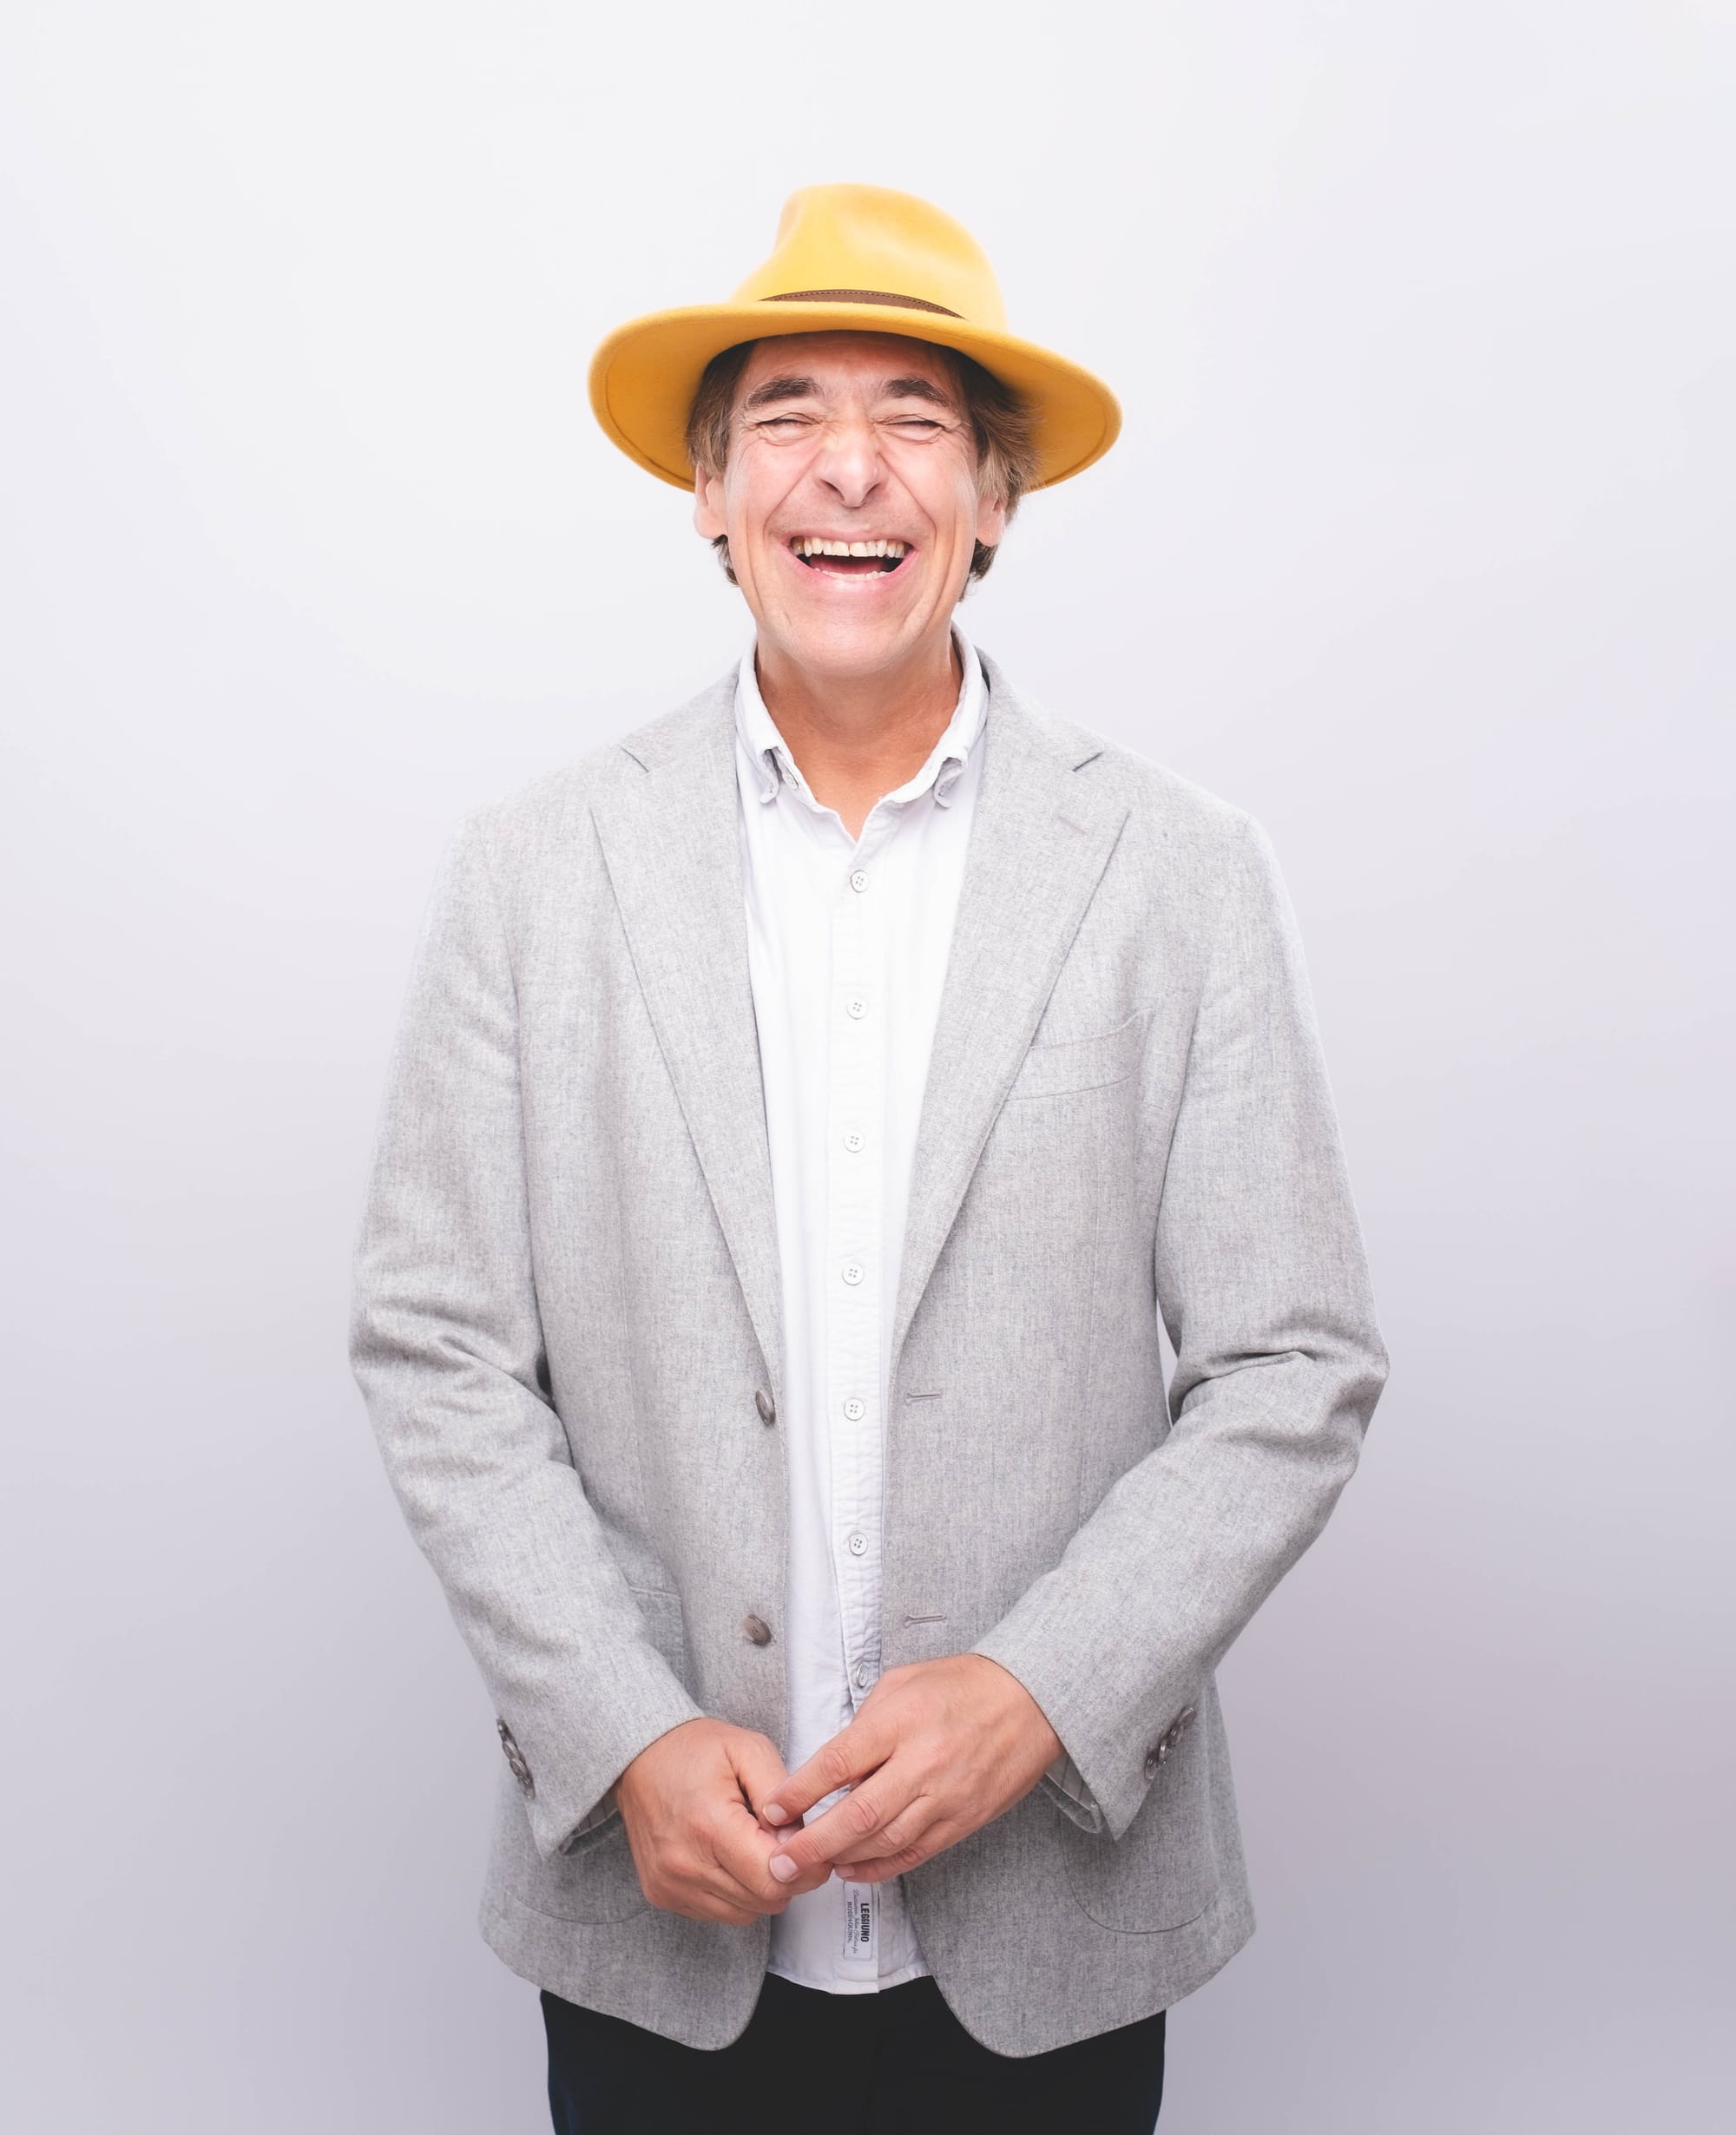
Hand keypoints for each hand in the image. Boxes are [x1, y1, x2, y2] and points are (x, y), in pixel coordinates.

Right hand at [615, 1718, 831, 1923]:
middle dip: (786, 1875)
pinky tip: (729, 1858)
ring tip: (752, 1845)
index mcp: (709, 1826)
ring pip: (745, 1913)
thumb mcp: (750, 1750)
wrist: (639, 1756)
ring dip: (760, 1887)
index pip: (773, 1879)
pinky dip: (735, 1893)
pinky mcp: (662, 1895)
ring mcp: (670, 1885)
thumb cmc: (696, 1750)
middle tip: (781, 1840)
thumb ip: (783, 1796)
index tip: (810, 1846)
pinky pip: (719, 1913)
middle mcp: (685, 1864)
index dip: (804, 1867)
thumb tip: (798, 1841)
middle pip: (763, 1901)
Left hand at [759, 1654, 1062, 1886]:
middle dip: (814, 1842)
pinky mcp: (963, 1820)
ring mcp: (946, 1796)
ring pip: (884, 1842)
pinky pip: (915, 1853)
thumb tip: (833, 1762)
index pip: (839, 1762)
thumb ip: (866, 1721)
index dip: (801, 1791)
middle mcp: (922, 1762)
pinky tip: (854, 1870)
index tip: (775, 1807)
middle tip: (781, 1858)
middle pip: (858, 1814)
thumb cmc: (964, 1684)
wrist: (1031, 1700)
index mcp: (901, 1721)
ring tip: (811, 1865)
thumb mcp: (903, 1681)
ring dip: (843, 1859)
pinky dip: (880, 1868)